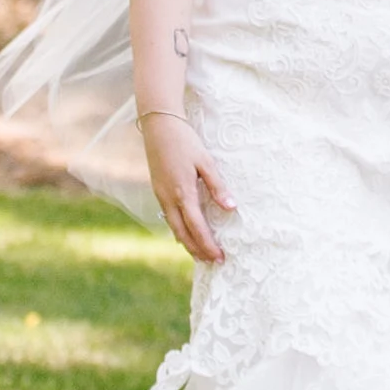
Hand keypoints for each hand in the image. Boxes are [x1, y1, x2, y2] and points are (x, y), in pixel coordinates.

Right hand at [140, 111, 232, 263]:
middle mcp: (168, 199)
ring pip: (173, 228)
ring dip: (187, 243)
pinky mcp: (158, 191)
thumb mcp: (206, 162)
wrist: (158, 127)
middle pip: (183, 234)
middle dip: (198, 250)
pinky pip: (168, 218)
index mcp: (183, 193)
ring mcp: (160, 196)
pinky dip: (179, 230)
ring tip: (201, 254)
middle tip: (213, 262)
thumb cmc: (185, 141)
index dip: (208, 244)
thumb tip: (231, 208)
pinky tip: (186, 234)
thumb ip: (218, 186)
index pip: (197, 227)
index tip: (220, 257)